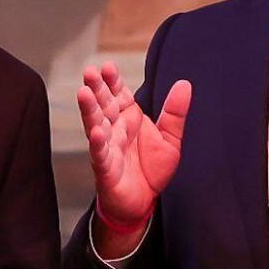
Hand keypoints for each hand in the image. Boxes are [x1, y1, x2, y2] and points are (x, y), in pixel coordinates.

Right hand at [78, 62, 190, 254]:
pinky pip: (100, 154)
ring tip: (83, 93)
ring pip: (95, 125)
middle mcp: (115, 130)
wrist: (143, 202)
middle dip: (96, 88)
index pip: (119, 94)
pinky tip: (96, 132)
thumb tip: (185, 84)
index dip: (113, 81)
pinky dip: (97, 144)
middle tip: (89, 71)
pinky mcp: (106, 169)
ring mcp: (107, 148)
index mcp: (129, 119)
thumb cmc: (151, 169)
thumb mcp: (170, 139)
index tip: (107, 66)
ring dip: (89, 110)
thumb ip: (175, 113)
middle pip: (104, 105)